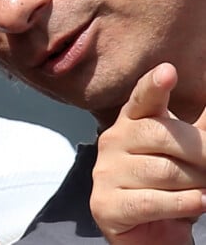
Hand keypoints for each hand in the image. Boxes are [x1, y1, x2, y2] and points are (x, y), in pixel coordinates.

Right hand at [91, 63, 205, 244]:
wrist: (150, 235)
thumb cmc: (172, 185)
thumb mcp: (187, 153)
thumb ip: (200, 127)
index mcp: (131, 121)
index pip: (142, 98)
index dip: (154, 86)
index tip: (168, 71)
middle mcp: (112, 140)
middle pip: (161, 134)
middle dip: (199, 153)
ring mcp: (104, 171)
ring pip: (162, 171)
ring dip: (196, 184)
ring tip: (201, 191)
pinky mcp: (105, 204)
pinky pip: (153, 201)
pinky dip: (183, 204)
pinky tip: (197, 203)